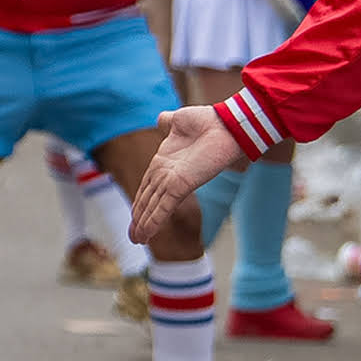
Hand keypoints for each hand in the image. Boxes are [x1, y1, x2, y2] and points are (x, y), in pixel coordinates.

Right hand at [129, 104, 248, 240]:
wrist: (226, 125)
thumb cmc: (208, 121)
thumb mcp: (180, 121)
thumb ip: (168, 123)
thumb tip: (162, 120)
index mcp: (164, 162)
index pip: (148, 186)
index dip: (140, 202)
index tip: (135, 216)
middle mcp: (167, 175)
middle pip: (149, 201)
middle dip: (140, 220)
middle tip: (135, 238)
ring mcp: (174, 182)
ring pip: (154, 207)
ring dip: (144, 225)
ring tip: (138, 240)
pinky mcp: (181, 185)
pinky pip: (164, 206)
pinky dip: (154, 220)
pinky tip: (146, 233)